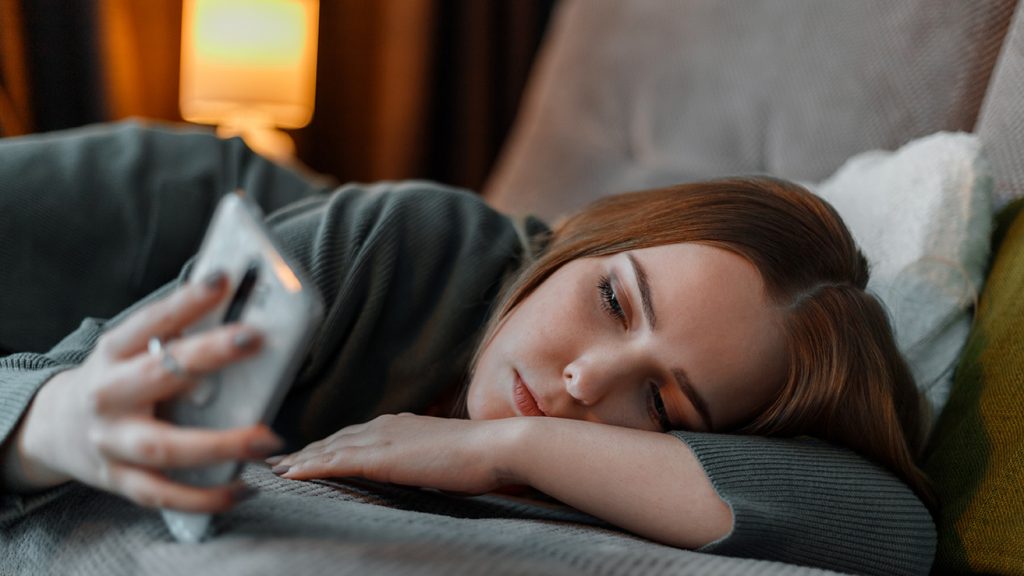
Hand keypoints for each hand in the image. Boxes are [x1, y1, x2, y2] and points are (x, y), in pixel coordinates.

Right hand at [10, 272, 282, 511]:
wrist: (56, 427)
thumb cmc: (118, 379)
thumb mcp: (133, 350)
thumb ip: (178, 337)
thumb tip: (244, 313)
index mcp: (113, 353)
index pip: (151, 322)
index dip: (185, 301)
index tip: (221, 279)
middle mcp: (108, 396)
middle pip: (158, 376)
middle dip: (208, 356)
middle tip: (255, 338)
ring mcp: (112, 442)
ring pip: (165, 449)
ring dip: (220, 445)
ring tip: (267, 438)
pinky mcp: (121, 481)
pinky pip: (165, 495)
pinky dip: (205, 496)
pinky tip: (243, 488)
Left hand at [269, 414, 513, 494]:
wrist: (493, 446)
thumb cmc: (479, 456)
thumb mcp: (442, 455)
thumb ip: (423, 458)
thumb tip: (418, 468)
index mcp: (400, 425)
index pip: (353, 435)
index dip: (326, 445)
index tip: (305, 453)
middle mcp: (385, 426)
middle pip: (334, 440)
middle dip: (304, 450)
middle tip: (275, 460)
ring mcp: (382, 439)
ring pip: (328, 450)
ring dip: (298, 459)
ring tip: (273, 469)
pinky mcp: (381, 457)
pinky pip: (335, 463)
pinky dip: (309, 468)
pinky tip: (289, 475)